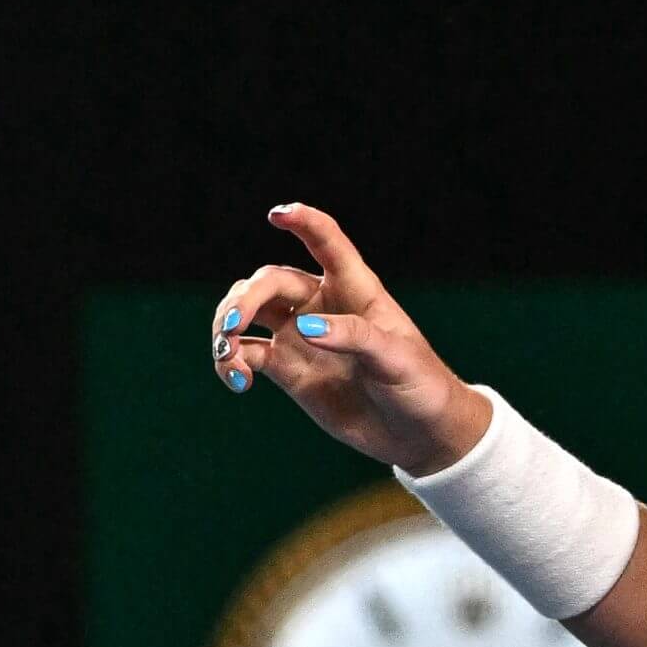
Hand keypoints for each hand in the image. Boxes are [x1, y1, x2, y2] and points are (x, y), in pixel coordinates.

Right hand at [208, 202, 492, 474]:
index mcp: (357, 289)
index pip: (328, 244)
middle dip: (245, 298)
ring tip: (228, 353)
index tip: (278, 214)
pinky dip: (231, 361)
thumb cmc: (419, 384)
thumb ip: (353, 336)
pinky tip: (238, 380)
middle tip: (234, 326)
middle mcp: (322, 305)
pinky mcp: (288, 369)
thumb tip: (305, 327)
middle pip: (271, 282)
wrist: (417, 432)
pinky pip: (246, 353)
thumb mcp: (396, 357)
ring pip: (248, 311)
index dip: (305, 223)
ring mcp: (301, 335)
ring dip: (227, 324)